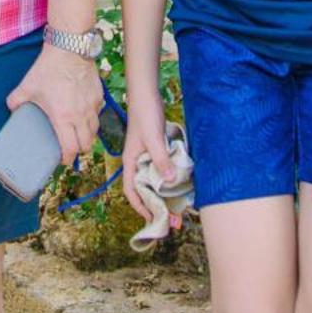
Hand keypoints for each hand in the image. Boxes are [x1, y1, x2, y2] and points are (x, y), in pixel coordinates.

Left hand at [7, 45, 101, 165]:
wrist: (69, 48)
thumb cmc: (48, 69)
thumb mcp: (27, 86)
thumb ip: (16, 100)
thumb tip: (11, 108)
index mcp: (63, 118)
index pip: (71, 149)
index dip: (67, 158)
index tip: (63, 159)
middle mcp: (81, 116)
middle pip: (86, 144)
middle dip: (79, 149)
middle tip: (70, 146)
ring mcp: (92, 106)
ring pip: (95, 130)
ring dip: (87, 135)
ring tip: (78, 132)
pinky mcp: (99, 95)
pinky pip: (98, 113)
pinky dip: (92, 118)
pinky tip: (84, 113)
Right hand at [121, 87, 179, 221]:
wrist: (147, 93)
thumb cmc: (145, 115)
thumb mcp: (153, 139)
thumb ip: (161, 159)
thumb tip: (170, 182)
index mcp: (130, 162)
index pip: (131, 191)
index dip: (140, 207)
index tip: (152, 219)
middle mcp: (137, 161)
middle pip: (144, 188)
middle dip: (156, 204)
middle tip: (173, 218)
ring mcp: (147, 155)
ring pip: (154, 179)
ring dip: (164, 192)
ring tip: (179, 204)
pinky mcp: (156, 148)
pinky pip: (162, 168)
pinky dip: (169, 177)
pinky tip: (181, 182)